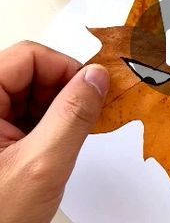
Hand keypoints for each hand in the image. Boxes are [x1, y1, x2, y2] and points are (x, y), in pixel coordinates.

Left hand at [0, 41, 108, 222]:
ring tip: (67, 142)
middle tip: (87, 119)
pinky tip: (54, 148)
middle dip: (63, 92)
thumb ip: (72, 116)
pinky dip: (46, 125)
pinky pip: (22, 115)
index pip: (29, 56)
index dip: (66, 69)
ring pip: (28, 93)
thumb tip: (95, 79)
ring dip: (56, 110)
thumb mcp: (42, 165)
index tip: (93, 91)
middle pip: (28, 72)